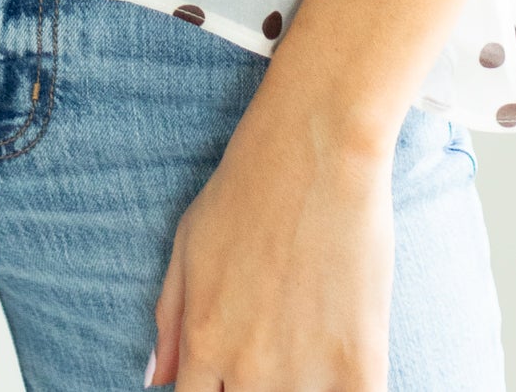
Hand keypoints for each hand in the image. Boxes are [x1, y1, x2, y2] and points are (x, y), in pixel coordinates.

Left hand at [147, 87, 395, 391]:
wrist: (318, 147)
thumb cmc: (250, 184)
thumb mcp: (189, 242)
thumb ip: (170, 318)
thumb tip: (157, 381)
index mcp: (204, 343)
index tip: (230, 375)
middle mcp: (248, 372)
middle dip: (255, 383)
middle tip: (274, 340)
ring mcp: (304, 374)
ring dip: (302, 384)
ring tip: (307, 338)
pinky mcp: (358, 366)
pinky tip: (346, 362)